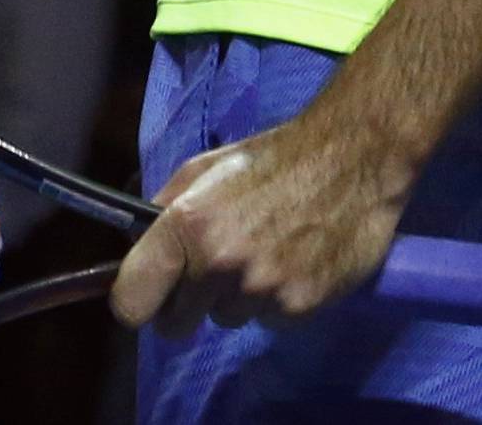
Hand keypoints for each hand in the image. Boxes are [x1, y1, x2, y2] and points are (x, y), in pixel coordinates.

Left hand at [110, 103, 412, 338]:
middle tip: (202, 279)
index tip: (143, 299)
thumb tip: (136, 242)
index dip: (132, 302)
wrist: (349, 163)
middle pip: (175, 322)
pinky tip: (289, 263)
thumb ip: (165, 207)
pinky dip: (273, 301)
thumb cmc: (271, 160)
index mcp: (188, 224)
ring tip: (259, 254)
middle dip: (182, 306)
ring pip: (225, 318)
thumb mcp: (203, 168)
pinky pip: (268, 320)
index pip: (134, 297)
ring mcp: (262, 290)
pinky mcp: (300, 309)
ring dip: (233, 298)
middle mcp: (220, 263)